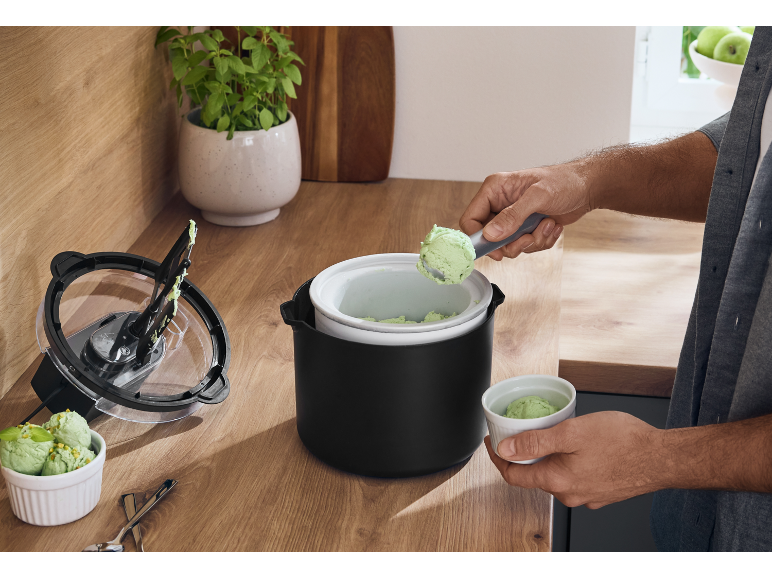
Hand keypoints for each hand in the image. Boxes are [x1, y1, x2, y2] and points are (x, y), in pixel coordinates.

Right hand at [459, 164, 591, 260]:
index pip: (470, 218)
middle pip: (489, 237)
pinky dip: (540, 241)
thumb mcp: (538, 197)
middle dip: (511, 243)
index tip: (494, 250)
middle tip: (528, 238)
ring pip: (508, 245)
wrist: (588, 188)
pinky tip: (551, 225)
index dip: (478, 238)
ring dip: (530, 241)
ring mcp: (513, 217)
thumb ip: (512, 216)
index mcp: (495, 190)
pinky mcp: (525, 227)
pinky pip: (524, 245)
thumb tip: (490, 234)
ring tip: (545, 225)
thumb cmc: (565, 181)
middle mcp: (500, 204)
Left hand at [484, 412, 665, 508]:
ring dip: (547, 457)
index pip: (513, 475)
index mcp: (557, 480)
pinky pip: (574, 477)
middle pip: (533, 475)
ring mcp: (586, 495)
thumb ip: (535, 442)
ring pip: (555, 475)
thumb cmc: (624, 441)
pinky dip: (567, 462)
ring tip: (551, 433)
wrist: (663, 457)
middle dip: (522, 454)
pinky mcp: (600, 492)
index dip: (497, 457)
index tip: (492, 441)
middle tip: (520, 430)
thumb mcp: (572, 432)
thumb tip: (506, 448)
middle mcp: (569, 493)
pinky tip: (578, 446)